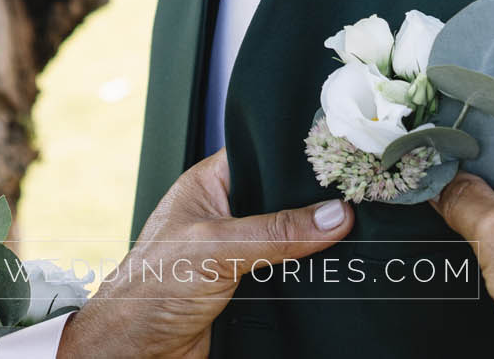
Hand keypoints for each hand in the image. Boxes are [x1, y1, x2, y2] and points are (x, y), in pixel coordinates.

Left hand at [58, 149, 352, 358]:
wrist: (135, 351)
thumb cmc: (147, 291)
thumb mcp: (216, 249)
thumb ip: (274, 230)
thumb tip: (332, 214)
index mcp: (209, 185)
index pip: (264, 155)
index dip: (299, 157)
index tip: (342, 159)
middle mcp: (224, 213)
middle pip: (283, 199)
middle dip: (316, 203)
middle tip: (358, 199)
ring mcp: (237, 251)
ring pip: (290, 237)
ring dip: (315, 243)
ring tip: (356, 234)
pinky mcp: (248, 286)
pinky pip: (288, 273)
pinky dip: (309, 274)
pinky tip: (331, 272)